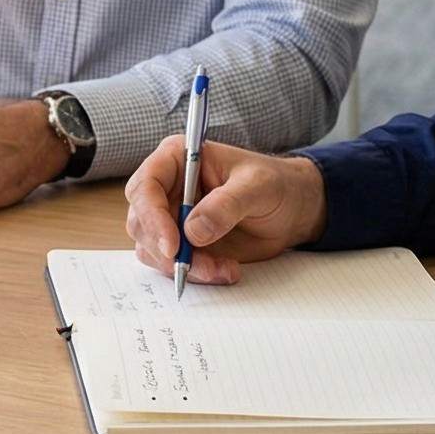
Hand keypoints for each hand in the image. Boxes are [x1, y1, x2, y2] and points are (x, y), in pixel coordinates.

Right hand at [126, 140, 325, 284]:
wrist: (292, 210)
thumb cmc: (275, 185)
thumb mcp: (257, 187)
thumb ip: (226, 205)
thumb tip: (193, 231)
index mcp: (178, 159)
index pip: (146, 185)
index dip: (152, 216)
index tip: (172, 245)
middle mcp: (168, 188)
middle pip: (141, 220)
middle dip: (164, 248)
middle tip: (192, 265)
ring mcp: (172, 217)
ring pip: (152, 247)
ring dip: (182, 265)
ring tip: (222, 268)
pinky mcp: (183, 243)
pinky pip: (170, 264)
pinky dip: (194, 274)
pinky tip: (224, 270)